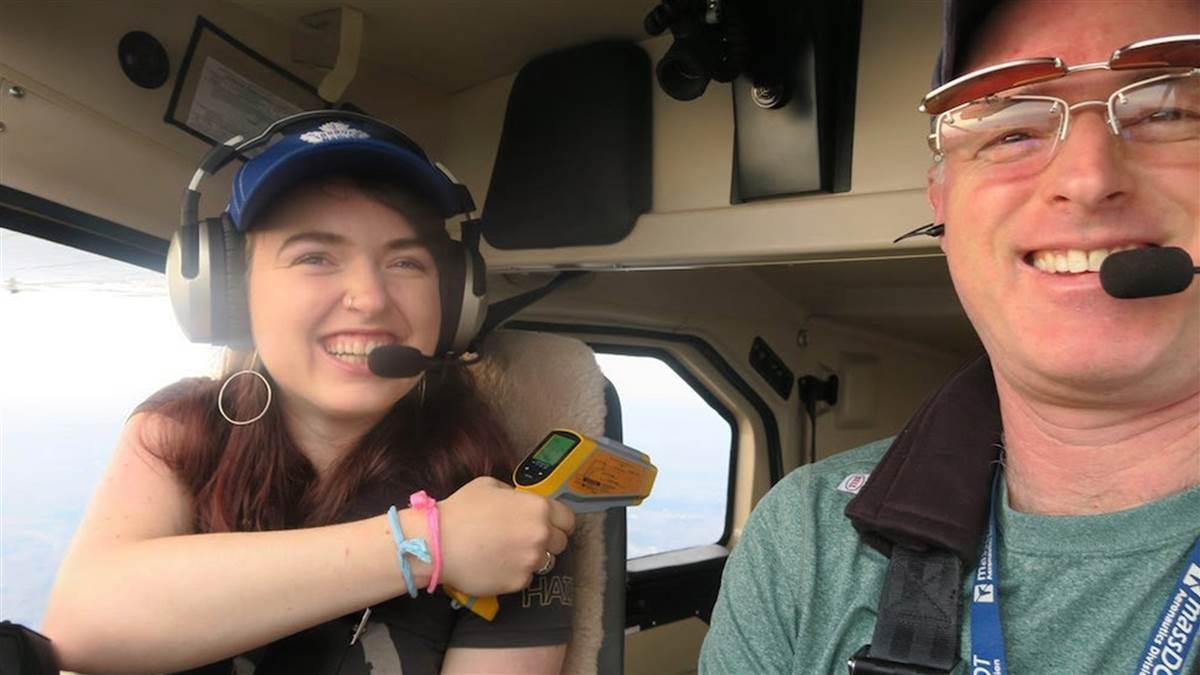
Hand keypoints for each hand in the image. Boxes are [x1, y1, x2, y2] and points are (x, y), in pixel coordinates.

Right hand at [436, 477, 575, 595]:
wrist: (437, 544)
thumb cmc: (461, 510)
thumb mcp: (489, 486)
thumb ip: (514, 495)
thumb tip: (520, 502)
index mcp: (538, 508)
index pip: (568, 519)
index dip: (559, 522)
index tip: (549, 524)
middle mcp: (541, 535)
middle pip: (560, 543)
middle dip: (547, 540)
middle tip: (524, 539)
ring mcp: (531, 561)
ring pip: (545, 562)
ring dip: (532, 557)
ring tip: (508, 553)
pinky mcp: (519, 582)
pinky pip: (526, 577)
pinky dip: (515, 573)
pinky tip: (496, 565)